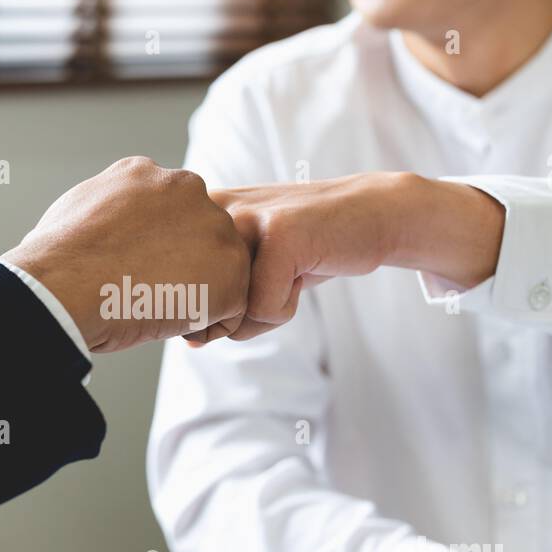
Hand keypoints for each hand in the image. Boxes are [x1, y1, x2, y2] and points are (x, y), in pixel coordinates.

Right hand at [2, 157, 250, 351]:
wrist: (63, 286)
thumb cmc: (57, 260)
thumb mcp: (80, 208)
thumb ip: (112, 207)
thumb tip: (109, 224)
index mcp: (148, 174)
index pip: (172, 210)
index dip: (158, 248)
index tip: (135, 270)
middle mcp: (187, 189)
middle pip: (203, 235)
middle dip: (185, 267)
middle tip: (149, 294)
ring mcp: (214, 228)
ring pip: (222, 269)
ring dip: (198, 295)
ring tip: (158, 310)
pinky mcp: (231, 271)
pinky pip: (232, 309)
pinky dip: (208, 326)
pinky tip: (175, 329)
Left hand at [207, 172, 504, 340]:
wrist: (370, 214)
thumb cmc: (303, 250)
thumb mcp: (247, 276)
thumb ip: (212, 307)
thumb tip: (191, 341)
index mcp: (191, 215)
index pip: (181, 296)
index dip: (222, 307)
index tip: (252, 275)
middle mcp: (209, 210)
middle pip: (205, 307)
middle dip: (242, 311)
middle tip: (275, 274)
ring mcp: (244, 218)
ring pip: (232, 311)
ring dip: (267, 310)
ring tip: (291, 269)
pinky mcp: (279, 234)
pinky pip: (266, 310)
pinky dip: (290, 306)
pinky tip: (306, 269)